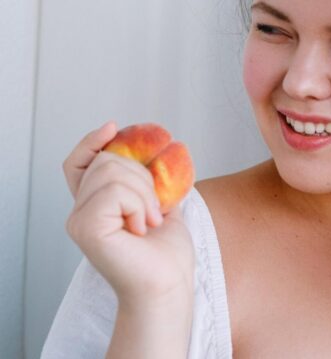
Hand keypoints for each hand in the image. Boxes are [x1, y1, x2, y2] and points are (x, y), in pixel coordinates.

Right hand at [65, 132, 193, 305]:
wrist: (169, 283)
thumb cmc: (166, 253)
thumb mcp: (159, 205)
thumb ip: (148, 183)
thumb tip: (158, 156)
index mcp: (96, 205)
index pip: (79, 163)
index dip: (92, 142)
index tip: (114, 128)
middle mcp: (81, 211)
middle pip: (105, 161)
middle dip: (141, 177)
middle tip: (154, 211)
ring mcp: (79, 219)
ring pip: (111, 171)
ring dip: (144, 193)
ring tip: (150, 221)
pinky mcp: (85, 227)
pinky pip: (115, 191)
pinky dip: (138, 204)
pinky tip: (142, 228)